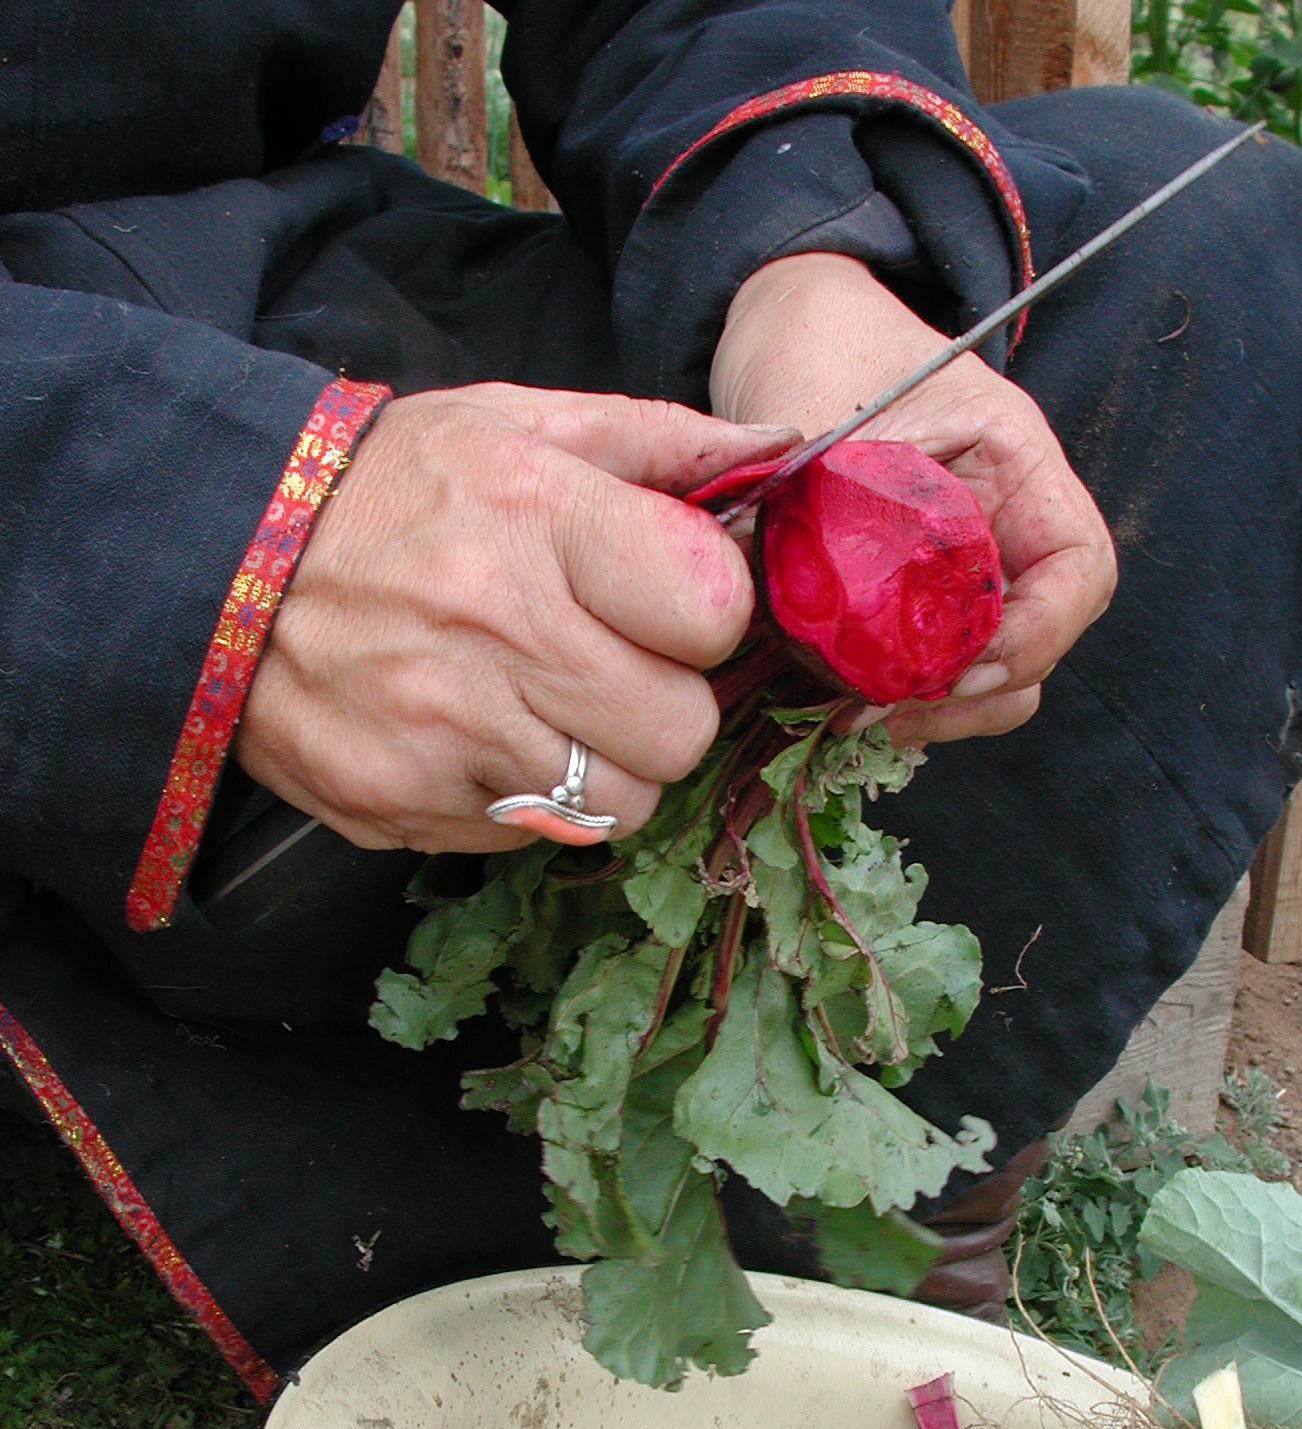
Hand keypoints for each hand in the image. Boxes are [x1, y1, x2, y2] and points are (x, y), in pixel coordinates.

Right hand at [239, 386, 797, 849]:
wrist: (218, 560)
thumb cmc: (391, 489)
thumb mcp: (516, 424)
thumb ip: (657, 442)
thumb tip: (784, 452)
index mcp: (538, 515)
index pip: (713, 610)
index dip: (708, 616)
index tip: (670, 605)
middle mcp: (495, 628)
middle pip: (681, 732)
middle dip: (664, 706)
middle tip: (611, 669)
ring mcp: (445, 729)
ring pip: (619, 804)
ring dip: (605, 768)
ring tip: (547, 709)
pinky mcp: (404, 802)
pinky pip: (533, 833)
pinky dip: (526, 798)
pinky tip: (480, 737)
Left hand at [710, 253, 1115, 744]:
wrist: (785, 335)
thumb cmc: (820, 352)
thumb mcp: (825, 423)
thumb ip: (817, 516)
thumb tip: (768, 613)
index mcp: (1018, 466)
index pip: (1079, 573)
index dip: (1035, 637)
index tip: (958, 668)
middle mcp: (1009, 528)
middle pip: (1038, 646)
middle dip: (969, 696)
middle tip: (880, 712)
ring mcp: (968, 572)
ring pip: (992, 676)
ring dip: (934, 711)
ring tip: (852, 715)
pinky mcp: (920, 603)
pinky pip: (936, 671)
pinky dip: (899, 699)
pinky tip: (837, 701)